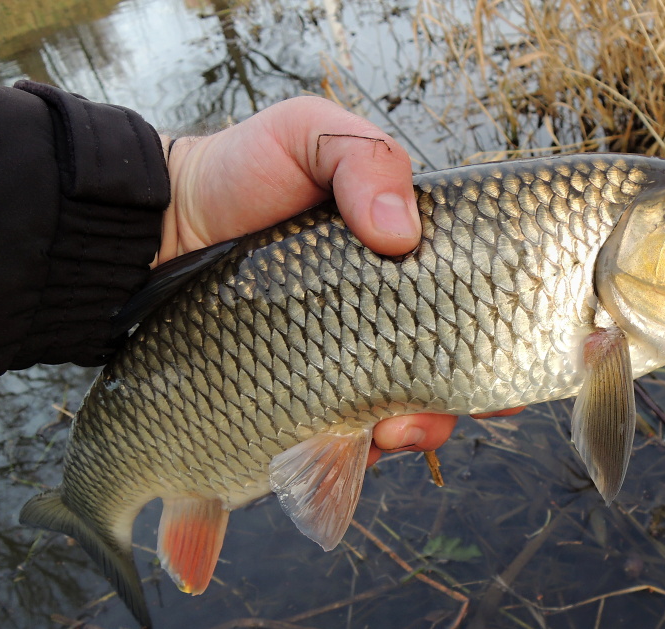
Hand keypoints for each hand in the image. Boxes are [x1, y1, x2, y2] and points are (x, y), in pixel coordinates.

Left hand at [160, 97, 521, 465]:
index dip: (500, 343)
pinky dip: (352, 457)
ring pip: (406, 420)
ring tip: (387, 433)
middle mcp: (386, 321)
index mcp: (408, 265)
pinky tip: (337, 447)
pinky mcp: (301, 401)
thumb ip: (364, 158)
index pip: (474, 308)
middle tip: (430, 410)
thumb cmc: (240, 173)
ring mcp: (346, 365)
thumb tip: (403, 233)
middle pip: (452, 376)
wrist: (157, 230)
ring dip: (412, 435)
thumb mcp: (308, 134)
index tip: (506, 373)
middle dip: (458, 405)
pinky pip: (344, 446)